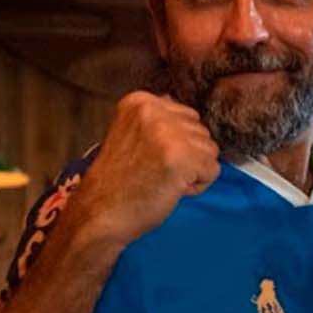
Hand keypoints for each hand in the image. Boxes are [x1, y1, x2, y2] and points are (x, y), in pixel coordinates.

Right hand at [69, 91, 220, 248]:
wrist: (99, 212)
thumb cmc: (118, 181)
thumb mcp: (131, 134)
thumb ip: (155, 119)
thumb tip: (174, 100)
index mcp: (139, 101)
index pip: (187, 116)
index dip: (175, 144)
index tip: (147, 158)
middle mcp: (154, 110)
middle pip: (201, 131)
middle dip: (187, 156)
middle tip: (155, 172)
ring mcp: (169, 132)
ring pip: (210, 150)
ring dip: (192, 171)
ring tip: (161, 180)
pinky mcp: (182, 157)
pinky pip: (212, 170)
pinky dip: (197, 186)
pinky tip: (170, 189)